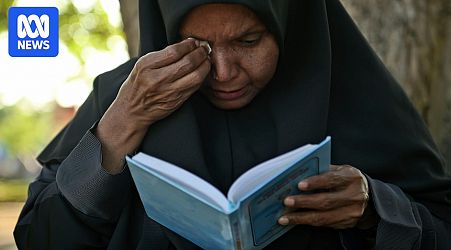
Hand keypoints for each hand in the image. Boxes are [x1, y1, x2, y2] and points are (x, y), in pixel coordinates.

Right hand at [96, 38, 210, 172]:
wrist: (132, 111)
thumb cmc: (137, 84)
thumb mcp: (142, 65)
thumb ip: (161, 56)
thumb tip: (185, 45)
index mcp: (146, 66)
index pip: (174, 52)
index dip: (188, 45)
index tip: (193, 42)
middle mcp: (157, 79)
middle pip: (187, 63)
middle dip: (200, 53)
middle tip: (204, 49)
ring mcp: (168, 92)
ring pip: (195, 76)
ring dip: (205, 65)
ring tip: (206, 60)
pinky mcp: (176, 101)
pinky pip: (195, 87)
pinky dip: (201, 77)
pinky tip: (202, 71)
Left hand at [278, 165, 369, 228]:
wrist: (370, 198)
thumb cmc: (348, 180)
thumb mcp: (341, 170)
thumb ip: (324, 170)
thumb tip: (299, 173)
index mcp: (351, 178)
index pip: (332, 180)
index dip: (315, 182)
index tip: (299, 185)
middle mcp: (354, 196)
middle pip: (326, 201)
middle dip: (304, 202)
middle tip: (286, 201)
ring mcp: (352, 212)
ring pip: (323, 217)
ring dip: (301, 218)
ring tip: (284, 217)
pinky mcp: (347, 224)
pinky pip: (324, 224)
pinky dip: (307, 223)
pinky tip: (295, 220)